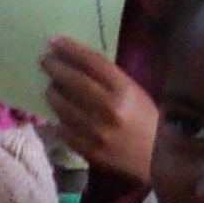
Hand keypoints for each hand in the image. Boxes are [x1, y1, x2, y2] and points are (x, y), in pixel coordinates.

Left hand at [40, 39, 159, 183]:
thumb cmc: (147, 120)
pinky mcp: (89, 151)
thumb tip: (76, 64)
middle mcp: (109, 109)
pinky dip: (59, 120)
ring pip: (63, 106)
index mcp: (125, 90)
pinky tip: (59, 114)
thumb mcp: (134, 92)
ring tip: (50, 87)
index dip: (70, 50)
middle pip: (73, 81)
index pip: (91, 62)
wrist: (157, 159)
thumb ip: (109, 79)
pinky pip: (64, 130)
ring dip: (52, 93)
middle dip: (55, 68)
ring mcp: (97, 132)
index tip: (55, 42)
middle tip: (46, 60)